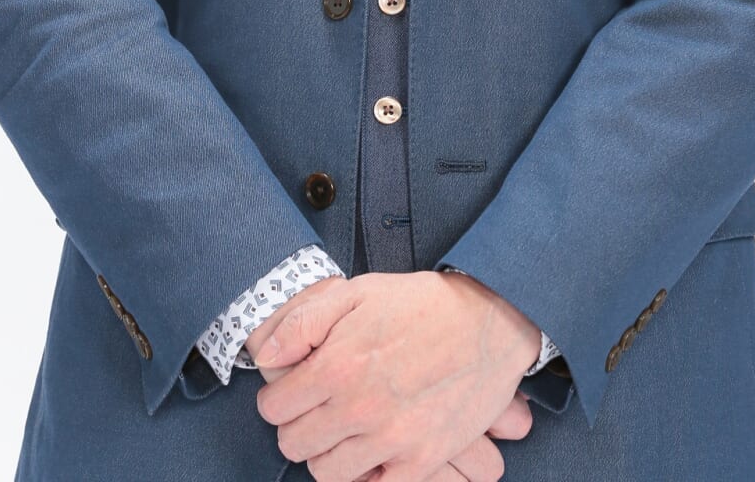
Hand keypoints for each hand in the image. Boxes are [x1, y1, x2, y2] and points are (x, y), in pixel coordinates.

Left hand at [250, 269, 538, 478]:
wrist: (489, 321)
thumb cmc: (420, 304)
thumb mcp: (356, 292)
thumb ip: (302, 322)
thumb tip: (265, 355)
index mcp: (337, 365)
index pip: (274, 408)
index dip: (278, 397)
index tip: (293, 390)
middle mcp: (359, 408)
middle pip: (295, 444)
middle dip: (299, 426)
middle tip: (318, 409)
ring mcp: (391, 439)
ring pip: (327, 473)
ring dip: (328, 453)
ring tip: (343, 431)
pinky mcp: (422, 461)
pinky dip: (366, 477)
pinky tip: (371, 454)